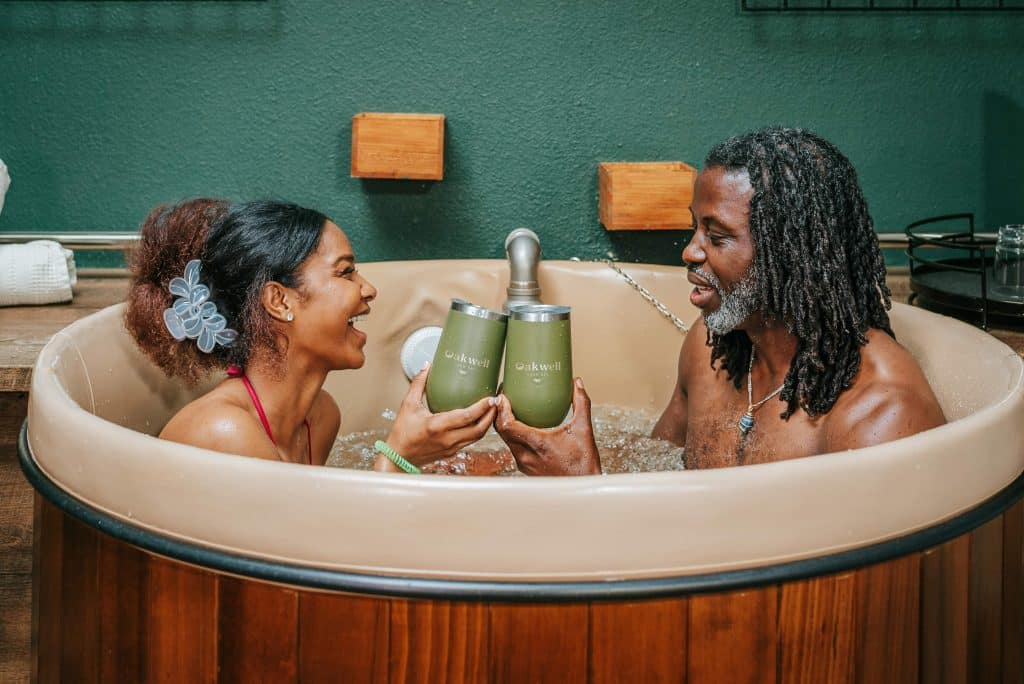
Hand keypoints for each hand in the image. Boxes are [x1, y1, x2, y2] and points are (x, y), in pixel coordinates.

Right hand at [378, 363, 496, 468]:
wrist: (399, 457)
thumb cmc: (402, 432)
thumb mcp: (408, 405)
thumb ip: (418, 384)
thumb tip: (427, 365)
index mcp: (437, 426)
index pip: (467, 417)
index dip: (482, 407)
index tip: (491, 397)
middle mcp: (447, 439)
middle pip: (479, 429)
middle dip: (491, 415)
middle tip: (497, 402)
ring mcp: (451, 448)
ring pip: (477, 437)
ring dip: (488, 424)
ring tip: (493, 410)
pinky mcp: (452, 453)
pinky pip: (471, 441)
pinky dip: (479, 431)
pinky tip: (481, 421)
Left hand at [494, 377, 601, 475]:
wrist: (582, 487)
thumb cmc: (584, 461)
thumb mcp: (584, 429)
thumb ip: (581, 403)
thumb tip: (577, 382)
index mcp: (537, 444)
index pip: (508, 425)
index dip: (501, 409)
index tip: (503, 396)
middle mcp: (526, 456)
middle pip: (502, 432)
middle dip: (499, 413)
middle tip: (503, 397)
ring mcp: (524, 463)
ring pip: (506, 440)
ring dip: (504, 424)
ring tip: (508, 408)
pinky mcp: (525, 468)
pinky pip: (513, 448)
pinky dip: (512, 435)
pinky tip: (519, 425)